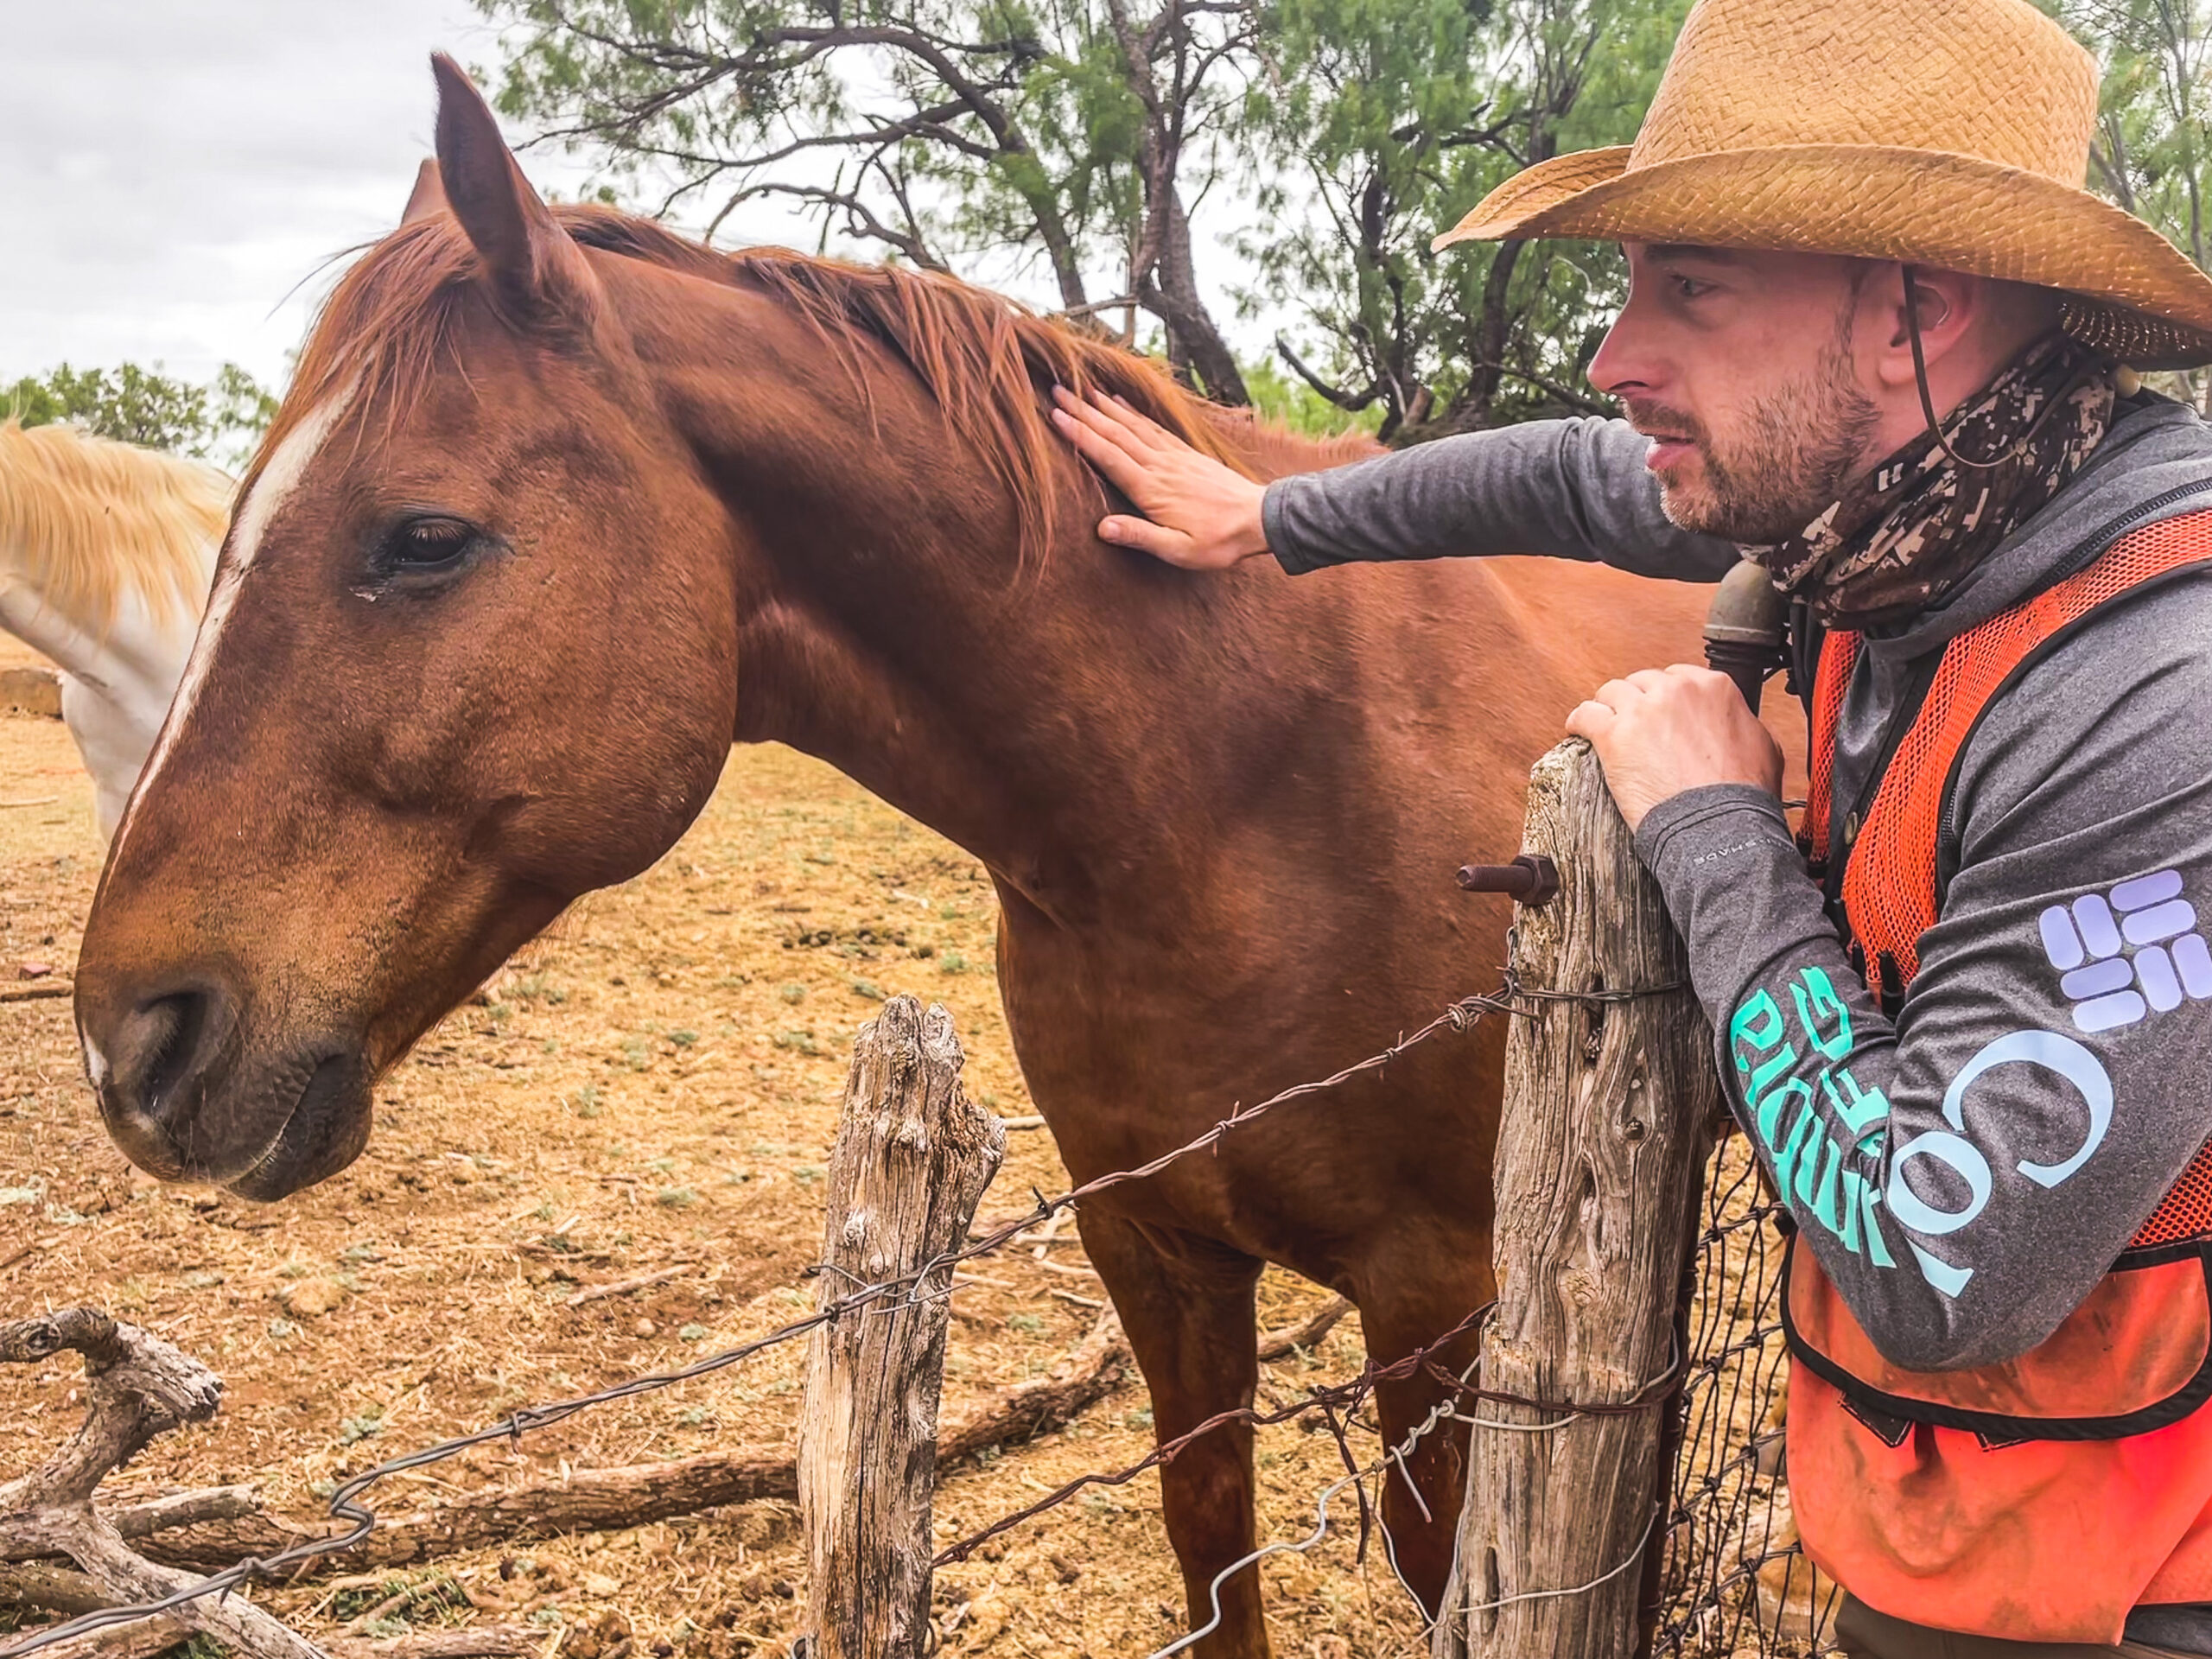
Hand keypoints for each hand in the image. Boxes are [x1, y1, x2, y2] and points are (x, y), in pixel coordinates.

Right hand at [1049, 386, 1270, 568]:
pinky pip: (1154, 427)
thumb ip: (1140, 537)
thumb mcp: (1179, 551)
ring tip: (1081, 389)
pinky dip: (1134, 412)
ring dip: (1104, 406)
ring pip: (1132, 425)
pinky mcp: (1186, 453)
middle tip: (1057, 391)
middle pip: (1115, 433)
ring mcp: (1174, 456)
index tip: (1054, 416)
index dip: (1080, 435)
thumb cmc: (1218, 542)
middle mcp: (1160, 466)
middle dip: (1083, 412)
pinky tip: (1121, 401)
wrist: (1259, 520)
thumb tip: (1102, 528)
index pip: (1108, 456)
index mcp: (1151, 490)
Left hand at [1565, 665, 1783, 832]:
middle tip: (1634, 724)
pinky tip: (1578, 729)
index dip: (1666, 697)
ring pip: (1611, 692)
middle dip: (1637, 701)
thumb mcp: (1765, 746)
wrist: (1718, 824)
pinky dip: (1579, 721)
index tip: (1660, 712)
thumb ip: (1745, 723)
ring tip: (1602, 723)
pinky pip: (1585, 715)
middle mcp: (1676, 690)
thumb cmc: (1743, 795)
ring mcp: (1643, 710)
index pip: (1677, 677)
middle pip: (1643, 682)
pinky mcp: (1614, 735)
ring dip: (1607, 707)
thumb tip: (1739, 724)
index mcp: (1713, 687)